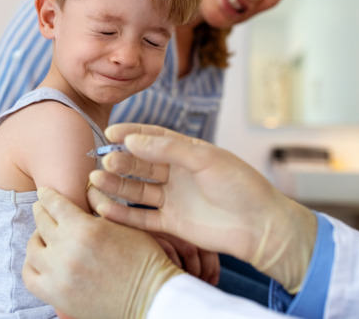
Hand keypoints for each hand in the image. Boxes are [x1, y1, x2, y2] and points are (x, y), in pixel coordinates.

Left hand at [23, 187, 183, 318]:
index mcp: (85, 228)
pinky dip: (31, 264)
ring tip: (44, 235)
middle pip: (41, 222)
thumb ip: (102, 205)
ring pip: (33, 248)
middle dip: (42, 212)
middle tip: (42, 209)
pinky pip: (29, 276)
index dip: (47, 195)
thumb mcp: (126, 224)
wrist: (151, 296)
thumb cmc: (144, 258)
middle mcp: (67, 250)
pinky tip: (41, 259)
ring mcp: (58, 274)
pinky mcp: (56, 295)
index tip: (44, 193)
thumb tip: (86, 188)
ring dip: (38, 238)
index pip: (54, 204)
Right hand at [87, 123, 316, 293]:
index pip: (153, 137)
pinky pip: (142, 218)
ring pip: (137, 190)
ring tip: (96, 181)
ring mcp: (173, 199)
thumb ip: (168, 149)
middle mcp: (177, 174)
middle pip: (141, 164)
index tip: (109, 132)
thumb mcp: (206, 159)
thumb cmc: (241, 186)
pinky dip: (123, 214)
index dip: (130, 133)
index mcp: (187, 152)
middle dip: (121, 161)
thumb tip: (132, 139)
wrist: (261, 226)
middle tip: (104, 161)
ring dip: (116, 185)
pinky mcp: (172, 224)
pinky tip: (104, 208)